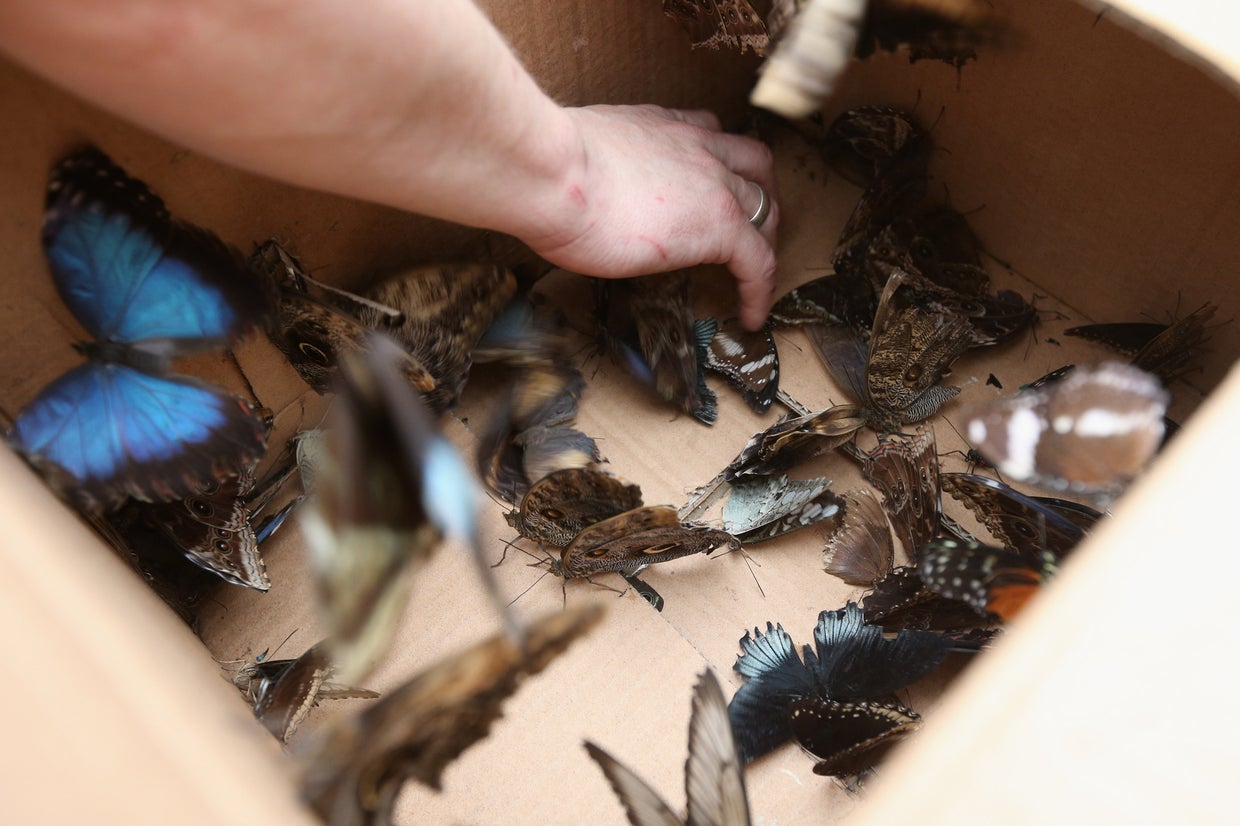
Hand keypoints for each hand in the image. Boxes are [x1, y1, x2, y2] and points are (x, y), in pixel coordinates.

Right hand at [526, 104, 778, 329]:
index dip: (717, 162)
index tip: (710, 187)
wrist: (552, 173)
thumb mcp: (578, 155)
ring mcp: (713, 183)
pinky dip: (761, 290)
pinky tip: (752, 317)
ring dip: (766, 239)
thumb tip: (576, 193)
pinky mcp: (720, 225)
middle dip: (759, 192)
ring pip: (765, 207)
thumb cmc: (545, 167)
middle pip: (753, 164)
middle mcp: (695, 145)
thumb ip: (595, 168)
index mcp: (659, 125)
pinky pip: (759, 261)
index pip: (707, 132)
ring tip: (755, 273)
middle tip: (751, 227)